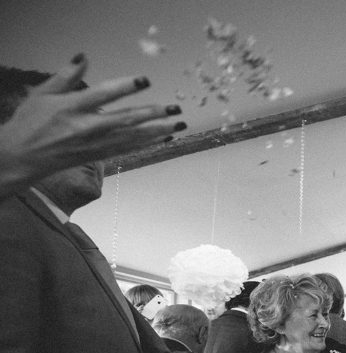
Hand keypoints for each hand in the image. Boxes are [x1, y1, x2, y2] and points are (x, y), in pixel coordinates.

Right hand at [0, 55, 186, 194]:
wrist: (22, 157)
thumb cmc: (31, 122)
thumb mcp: (42, 93)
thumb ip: (66, 76)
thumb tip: (84, 57)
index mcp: (71, 107)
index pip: (103, 95)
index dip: (126, 87)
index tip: (145, 80)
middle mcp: (86, 127)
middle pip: (125, 120)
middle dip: (153, 114)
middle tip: (175, 108)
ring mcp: (94, 144)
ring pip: (132, 137)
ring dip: (158, 131)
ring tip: (179, 124)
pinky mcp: (99, 155)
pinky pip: (129, 149)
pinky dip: (148, 143)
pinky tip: (164, 138)